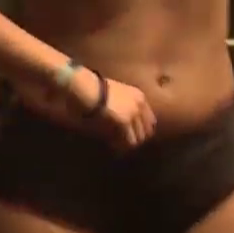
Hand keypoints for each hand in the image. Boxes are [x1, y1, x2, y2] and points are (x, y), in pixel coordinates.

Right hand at [17, 67, 157, 148]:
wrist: (84, 86)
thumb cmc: (93, 88)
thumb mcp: (114, 94)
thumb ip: (122, 106)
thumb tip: (123, 124)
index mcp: (139, 96)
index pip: (150, 120)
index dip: (141, 130)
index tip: (130, 137)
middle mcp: (140, 105)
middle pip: (147, 131)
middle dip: (135, 139)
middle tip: (122, 145)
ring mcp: (134, 113)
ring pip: (138, 138)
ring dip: (128, 144)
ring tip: (116, 146)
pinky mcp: (124, 122)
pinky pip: (128, 141)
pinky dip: (121, 146)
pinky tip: (113, 146)